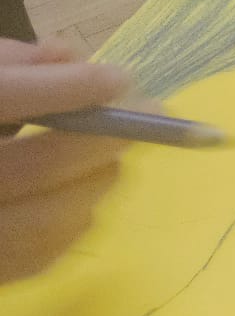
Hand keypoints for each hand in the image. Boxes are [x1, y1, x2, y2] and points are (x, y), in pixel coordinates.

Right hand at [0, 39, 132, 280]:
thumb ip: (10, 64)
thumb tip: (69, 58)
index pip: (0, 101)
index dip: (59, 90)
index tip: (118, 78)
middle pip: (25, 169)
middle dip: (93, 142)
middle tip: (140, 118)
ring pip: (40, 220)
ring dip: (90, 184)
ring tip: (111, 158)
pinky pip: (34, 257)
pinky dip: (68, 224)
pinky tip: (79, 197)